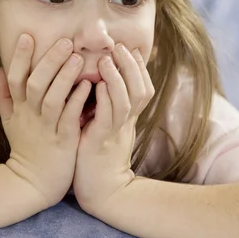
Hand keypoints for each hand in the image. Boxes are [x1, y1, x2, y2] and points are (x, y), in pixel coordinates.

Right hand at [0, 34, 91, 207]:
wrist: (33, 183)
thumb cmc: (25, 147)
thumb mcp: (8, 121)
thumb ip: (3, 95)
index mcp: (18, 109)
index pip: (15, 79)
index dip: (20, 58)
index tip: (27, 35)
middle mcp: (30, 116)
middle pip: (35, 84)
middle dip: (49, 61)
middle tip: (65, 41)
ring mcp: (46, 129)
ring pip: (52, 100)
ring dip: (64, 78)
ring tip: (77, 58)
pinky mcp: (63, 141)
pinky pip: (69, 119)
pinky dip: (77, 101)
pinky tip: (88, 86)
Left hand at [73, 44, 153, 214]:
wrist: (100, 191)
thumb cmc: (97, 157)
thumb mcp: (105, 128)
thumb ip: (106, 107)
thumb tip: (98, 84)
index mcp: (127, 118)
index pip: (142, 87)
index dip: (139, 67)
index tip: (130, 47)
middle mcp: (126, 123)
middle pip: (141, 89)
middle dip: (132, 66)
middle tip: (121, 45)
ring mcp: (116, 132)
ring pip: (127, 100)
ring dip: (118, 78)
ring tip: (108, 58)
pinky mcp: (102, 142)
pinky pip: (108, 117)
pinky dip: (104, 100)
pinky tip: (96, 86)